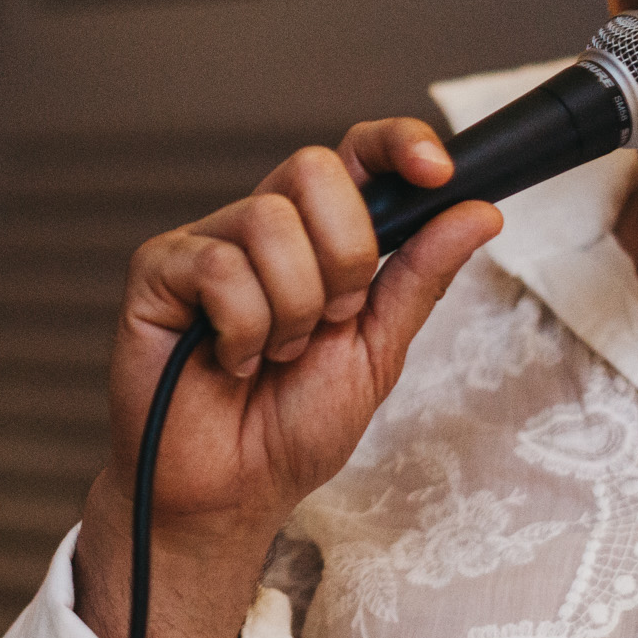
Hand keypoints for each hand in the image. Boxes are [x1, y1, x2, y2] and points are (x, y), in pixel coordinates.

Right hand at [76, 118, 500, 637]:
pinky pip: (218, 267)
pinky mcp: (157, 271)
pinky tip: (229, 360)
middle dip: (345, 257)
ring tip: (272, 354)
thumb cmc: (290, 427)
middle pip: (313, 170)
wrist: (230, 493)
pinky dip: (241, 329)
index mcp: (316, 237)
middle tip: (329, 320)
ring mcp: (205, 244)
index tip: (438, 171)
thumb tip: (479, 212)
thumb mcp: (377, 352)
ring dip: (290, 309)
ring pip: (268, 221)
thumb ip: (419, 278)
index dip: (396, 144)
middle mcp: (259, 227)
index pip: (355, 156)